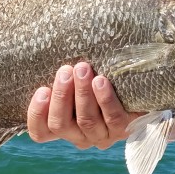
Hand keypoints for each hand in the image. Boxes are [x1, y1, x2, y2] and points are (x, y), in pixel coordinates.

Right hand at [26, 62, 140, 149]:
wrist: (138, 84)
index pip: (40, 132)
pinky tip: (101, 81)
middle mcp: (79, 136)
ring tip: (83, 69)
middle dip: (61, 96)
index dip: (36, 114)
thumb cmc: (96, 72)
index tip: (41, 89)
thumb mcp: (74, 74)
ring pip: (86, 121)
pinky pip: (113, 118)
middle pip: (61, 124)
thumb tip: (40, 36)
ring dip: (82, 94)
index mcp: (62, 126)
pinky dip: (105, 99)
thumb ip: (60, 70)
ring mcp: (101, 136)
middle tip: (65, 70)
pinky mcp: (124, 130)